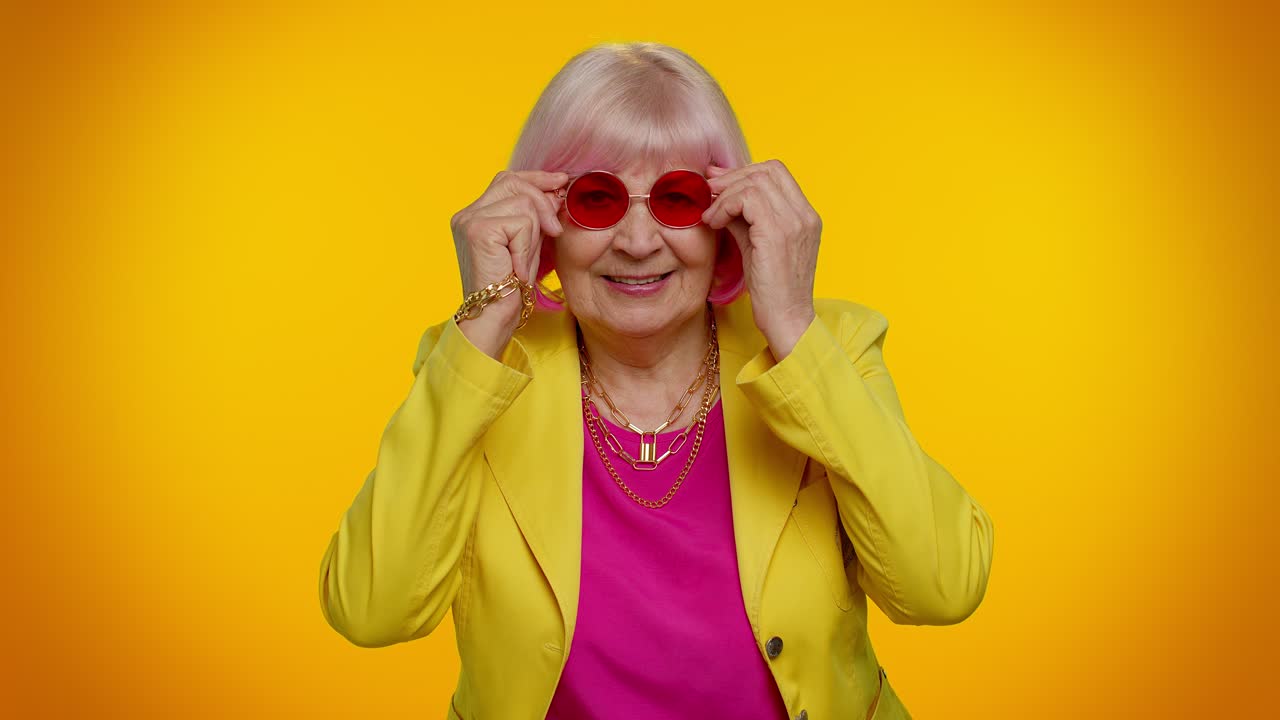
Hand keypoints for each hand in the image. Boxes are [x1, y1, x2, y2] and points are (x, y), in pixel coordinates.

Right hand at [448, 170, 567, 356]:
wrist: (493, 317)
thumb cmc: (511, 286)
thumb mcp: (528, 242)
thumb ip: (536, 216)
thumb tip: (556, 188)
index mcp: (475, 214)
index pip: (507, 180)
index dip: (536, 178)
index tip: (561, 182)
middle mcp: (467, 213)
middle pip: (513, 182)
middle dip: (542, 201)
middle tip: (554, 230)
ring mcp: (469, 220)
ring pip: (523, 203)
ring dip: (535, 232)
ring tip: (524, 260)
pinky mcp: (477, 230)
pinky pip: (521, 223)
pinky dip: (527, 246)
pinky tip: (517, 268)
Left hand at [702, 159, 819, 358]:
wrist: (786, 320)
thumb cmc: (770, 289)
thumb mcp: (756, 244)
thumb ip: (742, 216)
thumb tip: (717, 190)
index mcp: (805, 215)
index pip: (777, 171)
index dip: (744, 172)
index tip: (718, 184)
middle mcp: (805, 214)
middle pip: (766, 170)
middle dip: (732, 178)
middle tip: (708, 193)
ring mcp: (795, 222)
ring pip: (755, 182)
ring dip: (725, 194)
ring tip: (711, 216)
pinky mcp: (778, 233)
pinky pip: (747, 199)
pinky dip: (725, 206)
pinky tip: (715, 223)